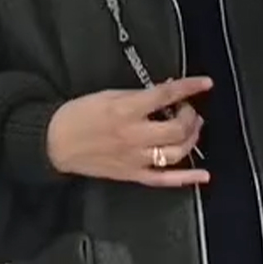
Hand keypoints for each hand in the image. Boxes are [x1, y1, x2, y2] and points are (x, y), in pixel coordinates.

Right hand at [47, 77, 211, 186]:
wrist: (56, 142)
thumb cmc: (79, 115)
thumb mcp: (109, 96)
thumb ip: (138, 97)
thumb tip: (164, 94)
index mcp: (127, 110)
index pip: (166, 96)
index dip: (190, 88)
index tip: (205, 83)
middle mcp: (135, 135)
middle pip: (177, 128)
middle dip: (190, 116)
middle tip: (188, 110)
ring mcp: (136, 158)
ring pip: (177, 152)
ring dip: (191, 139)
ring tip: (191, 129)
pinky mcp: (133, 174)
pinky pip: (164, 180)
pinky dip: (186, 179)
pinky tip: (203, 175)